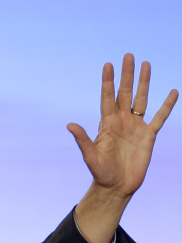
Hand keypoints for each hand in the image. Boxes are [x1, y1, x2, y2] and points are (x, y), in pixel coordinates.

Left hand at [68, 54, 177, 199]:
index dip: (108, 82)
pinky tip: (172, 92)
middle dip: (127, 75)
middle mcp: (121, 121)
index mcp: (106, 124)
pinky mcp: (149, 135)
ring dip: (144, 82)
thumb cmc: (101, 172)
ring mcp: (136, 126)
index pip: (107, 98)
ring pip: (142, 99)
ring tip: (146, 64)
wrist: (117, 187)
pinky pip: (160, 117)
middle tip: (128, 55)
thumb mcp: (90, 156)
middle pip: (125, 93)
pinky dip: (167, 105)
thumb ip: (83, 140)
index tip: (107, 65)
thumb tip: (69, 125)